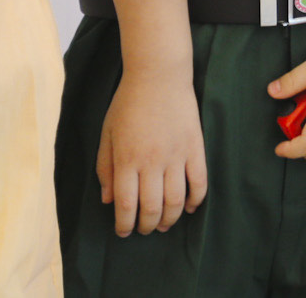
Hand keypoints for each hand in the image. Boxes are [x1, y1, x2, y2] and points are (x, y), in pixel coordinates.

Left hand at [96, 66, 207, 236]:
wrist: (158, 74)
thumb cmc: (128, 102)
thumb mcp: (107, 133)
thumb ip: (105, 168)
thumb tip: (108, 201)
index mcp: (127, 158)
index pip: (126, 205)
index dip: (124, 224)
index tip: (123, 231)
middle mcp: (152, 161)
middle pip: (152, 208)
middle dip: (146, 226)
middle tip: (144, 229)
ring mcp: (176, 155)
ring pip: (176, 201)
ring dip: (170, 219)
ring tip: (164, 224)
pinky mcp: (195, 147)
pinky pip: (199, 182)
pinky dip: (196, 200)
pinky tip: (189, 208)